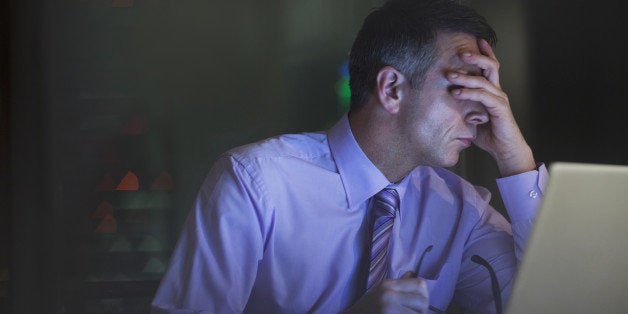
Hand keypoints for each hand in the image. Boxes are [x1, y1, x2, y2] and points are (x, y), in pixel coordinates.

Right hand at [345, 271, 428, 313]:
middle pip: (423, 301)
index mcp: (388, 285)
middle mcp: (389, 294)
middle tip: (410, 313)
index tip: (417, 304)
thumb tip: (413, 274)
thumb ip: (398, 285)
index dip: (423, 295)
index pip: (420, 284)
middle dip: (421, 311)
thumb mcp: (380, 292)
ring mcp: (389, 308)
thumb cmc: (367, 308)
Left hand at [448, 39, 535, 176]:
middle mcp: (497, 92)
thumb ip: (463, 109)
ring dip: (465, 77)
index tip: (476, 41)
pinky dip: (469, 93)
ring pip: (483, 81)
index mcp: (492, 92)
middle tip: (460, 52)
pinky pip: (483, 96)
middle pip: (490, 67)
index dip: (484, 54)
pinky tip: (457, 92)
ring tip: (450, 75)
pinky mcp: (499, 109)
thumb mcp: (471, 119)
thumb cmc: (490, 136)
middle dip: (476, 57)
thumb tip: (447, 104)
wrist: (506, 151)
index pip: (489, 69)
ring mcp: (499, 100)